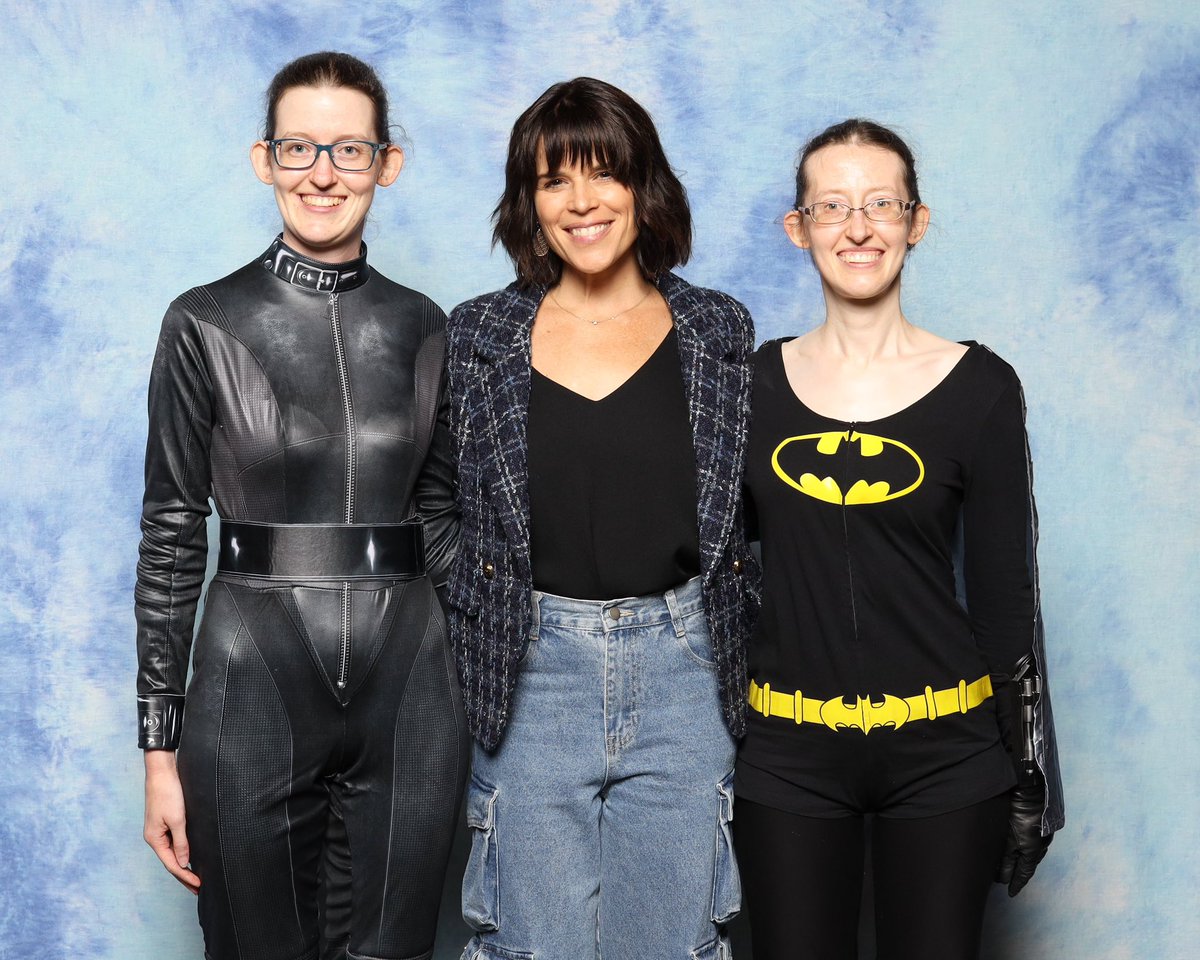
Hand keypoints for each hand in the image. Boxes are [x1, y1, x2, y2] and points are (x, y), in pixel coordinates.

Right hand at [143, 750, 199, 893]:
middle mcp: (155, 837)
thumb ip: (181, 842)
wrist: (162, 772)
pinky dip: (182, 852)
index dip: (186, 876)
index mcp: (154, 839)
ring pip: (172, 853)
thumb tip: (184, 863)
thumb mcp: (178, 819)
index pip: (172, 864)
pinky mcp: (165, 822)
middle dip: (184, 876)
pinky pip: (174, 842)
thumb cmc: (169, 794)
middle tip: (198, 889)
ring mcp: (159, 830)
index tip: (199, 885)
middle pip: (171, 861)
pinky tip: (190, 857)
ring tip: (196, 878)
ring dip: (184, 865)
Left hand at [997, 778, 1051, 896]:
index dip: (1016, 883)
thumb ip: (1005, 859)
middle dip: (1018, 872)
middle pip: (1029, 863)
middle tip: (1008, 880)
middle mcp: (1042, 844)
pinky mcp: (1042, 822)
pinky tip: (1020, 843)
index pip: (1024, 873)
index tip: (1010, 893)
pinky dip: (1026, 846)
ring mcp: (1043, 832)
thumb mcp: (1009, 839)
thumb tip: (1002, 877)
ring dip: (1021, 859)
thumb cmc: (1019, 812)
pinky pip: (1034, 840)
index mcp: (1034, 850)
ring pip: (1031, 851)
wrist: (1032, 787)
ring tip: (1012, 864)